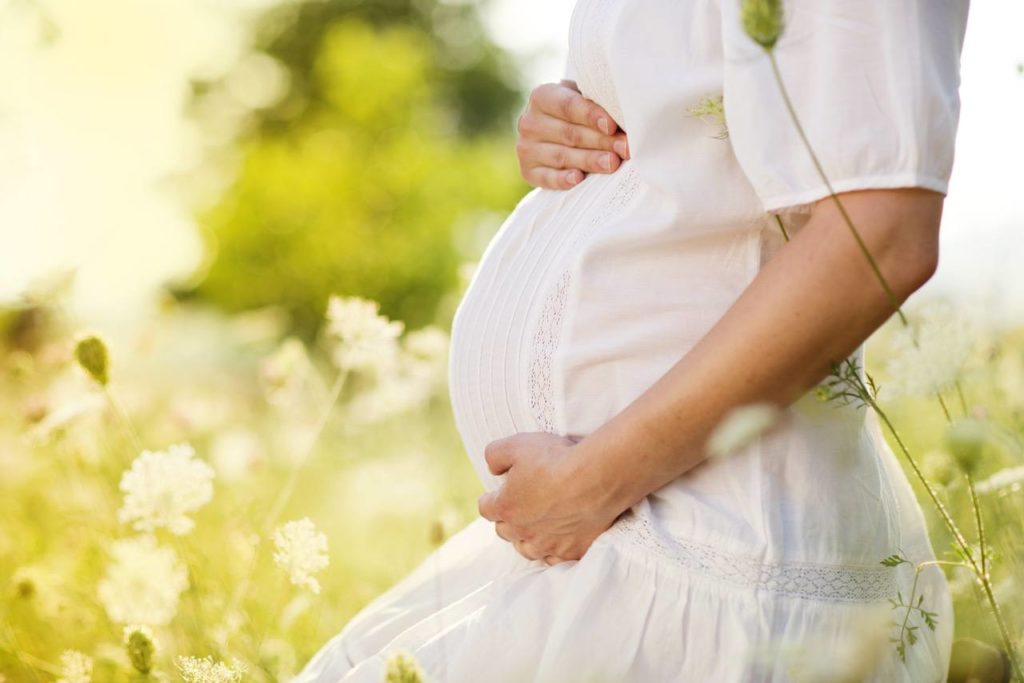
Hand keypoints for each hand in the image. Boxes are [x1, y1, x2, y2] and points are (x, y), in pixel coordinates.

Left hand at [477, 431, 624, 564]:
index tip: (496, 494)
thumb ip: (495, 455)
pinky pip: (556, 559)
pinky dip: (553, 552)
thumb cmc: (556, 460)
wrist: (596, 476)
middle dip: (508, 519)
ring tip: (535, 528)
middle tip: (518, 507)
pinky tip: (557, 542)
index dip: (490, 499)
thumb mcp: (516, 445)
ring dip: (527, 539)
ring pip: (528, 549)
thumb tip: (493, 468)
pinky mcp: (572, 550)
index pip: (486, 508)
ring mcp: (548, 544)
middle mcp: (523, 531)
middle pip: (505, 531)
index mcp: (506, 507)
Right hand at [515, 80, 629, 189]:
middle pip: (570, 133)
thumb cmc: (575, 111)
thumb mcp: (581, 98)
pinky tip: (578, 179)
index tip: (612, 126)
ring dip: (589, 161)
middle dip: (601, 141)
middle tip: (625, 148)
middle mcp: (530, 122)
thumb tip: (626, 115)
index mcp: (543, 96)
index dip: (591, 115)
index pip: (568, 106)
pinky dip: (562, 179)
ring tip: (612, 164)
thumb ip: (596, 102)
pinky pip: (546, 177)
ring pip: (562, 156)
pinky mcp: (528, 171)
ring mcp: (526, 148)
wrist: (551, 131)